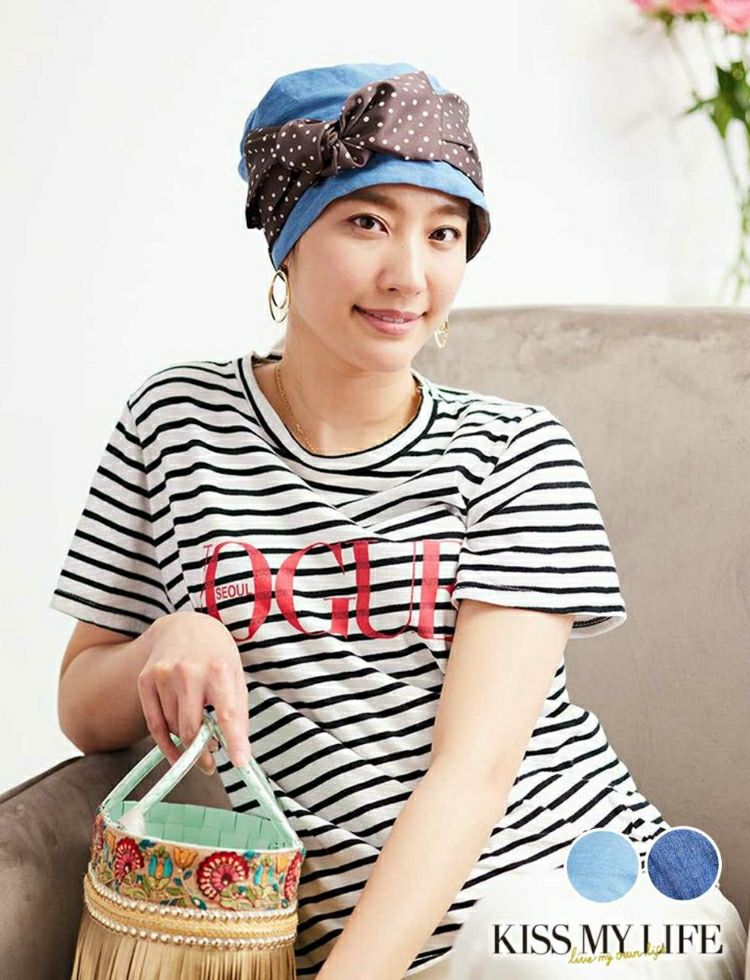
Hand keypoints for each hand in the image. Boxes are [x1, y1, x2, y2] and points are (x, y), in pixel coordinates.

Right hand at [137, 611, 249, 774]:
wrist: (184, 626)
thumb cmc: (215, 655)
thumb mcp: (236, 675)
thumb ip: (238, 711)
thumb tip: (237, 749)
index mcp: (218, 669)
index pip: (228, 711)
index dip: (235, 739)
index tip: (240, 762)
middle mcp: (188, 671)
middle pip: (191, 729)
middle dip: (201, 755)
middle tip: (210, 765)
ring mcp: (163, 676)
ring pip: (174, 728)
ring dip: (187, 741)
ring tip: (199, 734)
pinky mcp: (145, 681)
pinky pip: (154, 725)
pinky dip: (166, 745)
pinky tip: (176, 753)